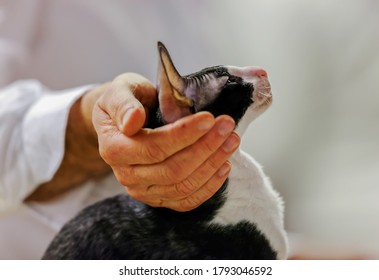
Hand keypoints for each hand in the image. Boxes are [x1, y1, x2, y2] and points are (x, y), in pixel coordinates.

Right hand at [92, 73, 239, 210]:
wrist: (124, 121)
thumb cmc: (126, 102)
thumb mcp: (118, 92)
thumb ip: (123, 104)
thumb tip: (132, 120)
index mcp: (114, 149)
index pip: (154, 148)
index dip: (184, 135)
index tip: (209, 118)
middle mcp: (127, 175)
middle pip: (173, 170)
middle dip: (205, 148)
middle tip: (227, 126)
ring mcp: (143, 190)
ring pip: (183, 186)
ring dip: (212, 165)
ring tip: (231, 141)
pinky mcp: (159, 197)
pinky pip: (186, 201)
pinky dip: (209, 186)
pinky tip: (224, 166)